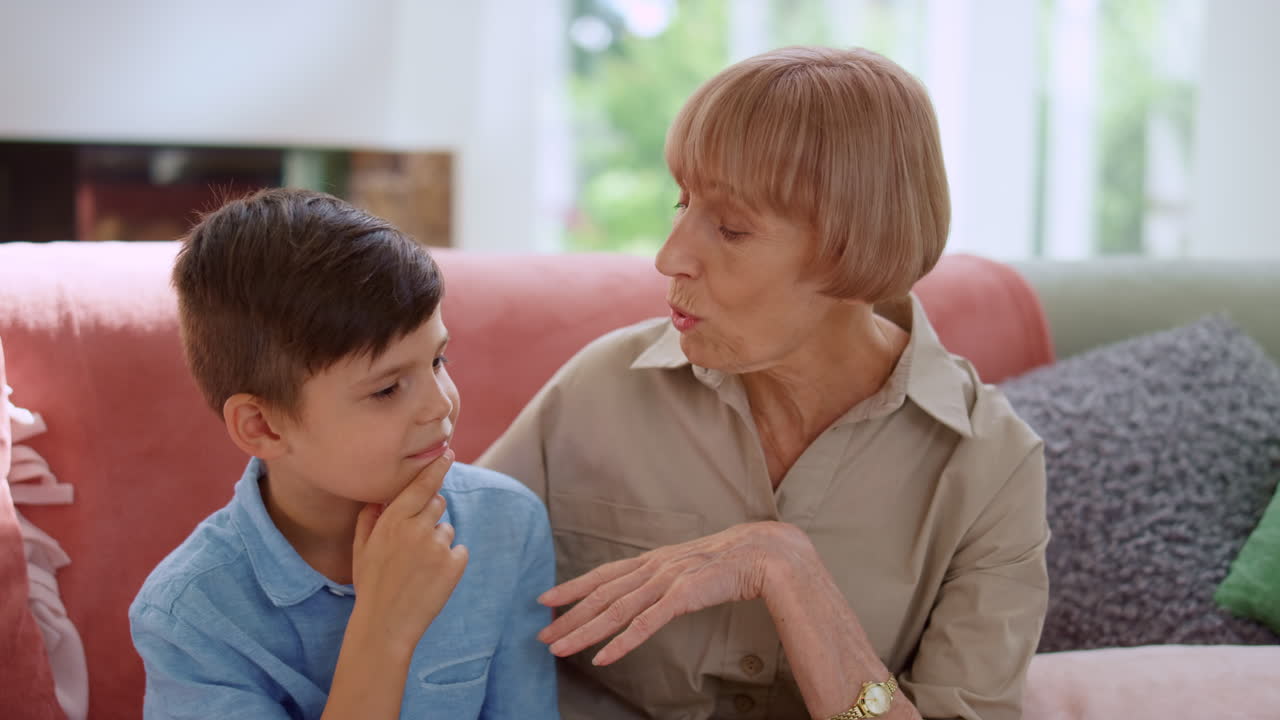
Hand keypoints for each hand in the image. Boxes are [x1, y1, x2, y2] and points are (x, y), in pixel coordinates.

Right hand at [349, 449, 468, 658]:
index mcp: (392, 520)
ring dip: (438, 542)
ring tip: (419, 568)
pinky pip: (459, 551)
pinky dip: (450, 561)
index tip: (448, 453)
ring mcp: (438, 546)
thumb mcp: (361, 548)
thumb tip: (379, 497)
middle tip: (415, 544)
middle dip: (430, 516)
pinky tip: (432, 578)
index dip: (436, 467)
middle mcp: (417, 528)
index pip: (421, 485)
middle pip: (438, 503)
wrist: (386, 624)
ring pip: (447, 529)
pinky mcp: (455, 564)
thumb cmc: (371, 585)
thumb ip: (370, 518)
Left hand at [537, 521, 804, 665]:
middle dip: (568, 616)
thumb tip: (647, 594)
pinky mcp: (684, 596)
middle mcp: (654, 567)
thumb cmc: (731, 562)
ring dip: (584, 631)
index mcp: (654, 560)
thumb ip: (666, 579)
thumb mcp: (689, 568)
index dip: (572, 587)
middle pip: (601, 595)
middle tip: (541, 635)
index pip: (603, 574)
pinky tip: (603, 657)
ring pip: (616, 610)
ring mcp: (667, 580)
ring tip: (558, 649)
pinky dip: (623, 642)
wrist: (766, 552)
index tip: (545, 600)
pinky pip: (647, 624)